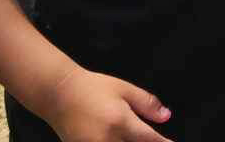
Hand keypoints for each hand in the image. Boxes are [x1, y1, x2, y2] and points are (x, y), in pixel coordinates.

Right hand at [43, 66, 172, 141]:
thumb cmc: (91, 88)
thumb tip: (165, 116)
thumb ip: (146, 103)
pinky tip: (119, 139)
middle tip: (148, 138)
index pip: (149, 140)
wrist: (59, 93)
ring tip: (131, 137)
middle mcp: (107, 139)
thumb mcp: (123, 89)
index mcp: (120, 121)